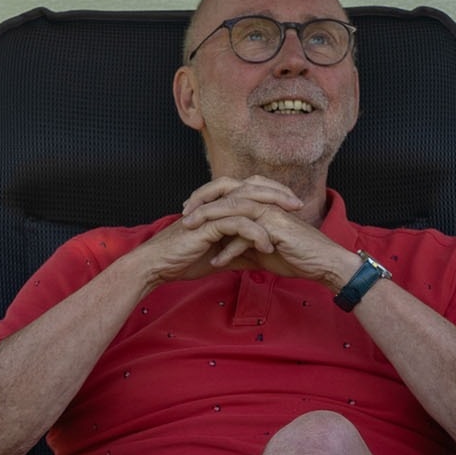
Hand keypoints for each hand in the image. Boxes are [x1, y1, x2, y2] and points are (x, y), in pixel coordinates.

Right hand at [119, 179, 301, 286]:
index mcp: (218, 205)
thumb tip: (257, 257)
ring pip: (247, 203)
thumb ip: (237, 250)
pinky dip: (254, 234)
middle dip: (277, 195)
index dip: (271, 193)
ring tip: (289, 224)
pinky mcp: (206, 226)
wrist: (157, 266)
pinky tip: (267, 246)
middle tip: (298, 205)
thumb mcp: (218, 255)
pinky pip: (237, 225)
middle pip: (252, 188)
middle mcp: (215, 203)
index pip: (250, 190)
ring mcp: (211, 212)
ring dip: (271, 212)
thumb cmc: (183, 260)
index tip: (292, 205)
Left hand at [173, 177, 358, 287]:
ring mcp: (271, 211)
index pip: (229, 191)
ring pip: (233, 207)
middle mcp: (265, 201)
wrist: (322, 264)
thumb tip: (221, 249)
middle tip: (182, 213)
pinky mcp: (276, 227)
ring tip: (189, 230)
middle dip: (202, 200)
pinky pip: (246, 233)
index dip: (207, 197)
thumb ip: (242, 244)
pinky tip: (216, 262)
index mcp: (261, 202)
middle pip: (227, 191)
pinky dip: (229, 248)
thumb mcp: (261, 249)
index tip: (187, 209)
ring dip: (208, 218)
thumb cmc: (295, 256)